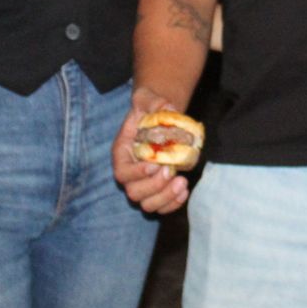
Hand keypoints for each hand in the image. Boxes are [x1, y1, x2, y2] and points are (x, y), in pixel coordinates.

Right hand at [112, 86, 190, 214]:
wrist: (159, 118)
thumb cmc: (150, 109)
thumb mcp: (149, 99)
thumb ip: (155, 102)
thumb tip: (170, 109)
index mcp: (122, 153)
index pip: (122, 172)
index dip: (136, 173)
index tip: (154, 165)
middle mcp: (130, 173)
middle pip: (134, 193)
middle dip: (154, 186)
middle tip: (170, 171)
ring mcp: (143, 184)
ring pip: (147, 205)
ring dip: (165, 197)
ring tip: (182, 182)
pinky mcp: (158, 191)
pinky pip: (161, 207)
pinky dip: (172, 204)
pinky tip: (184, 190)